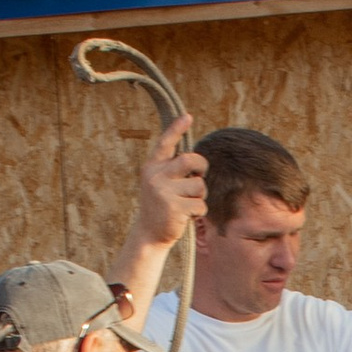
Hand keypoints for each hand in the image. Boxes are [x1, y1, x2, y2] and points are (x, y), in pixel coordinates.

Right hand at [133, 113, 207, 256]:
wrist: (149, 234)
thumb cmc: (161, 205)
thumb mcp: (161, 183)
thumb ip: (173, 170)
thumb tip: (197, 160)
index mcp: (152, 167)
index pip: (165, 143)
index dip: (177, 129)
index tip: (188, 117)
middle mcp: (155, 176)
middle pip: (190, 160)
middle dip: (202, 167)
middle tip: (200, 175)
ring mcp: (164, 191)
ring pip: (199, 185)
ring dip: (199, 196)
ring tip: (186, 204)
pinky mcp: (174, 208)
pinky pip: (200, 205)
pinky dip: (199, 212)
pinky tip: (186, 216)